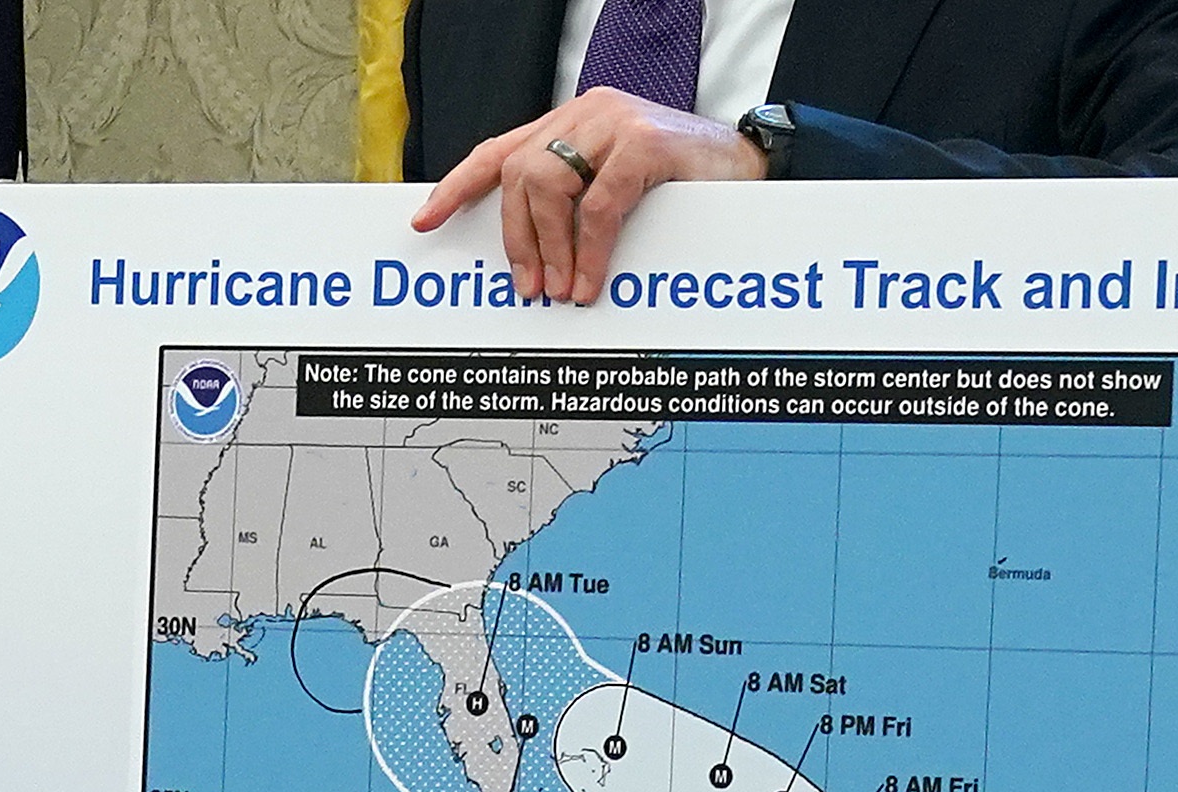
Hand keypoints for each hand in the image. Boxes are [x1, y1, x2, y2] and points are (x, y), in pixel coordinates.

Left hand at [410, 87, 768, 305]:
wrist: (752, 161)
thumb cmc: (689, 184)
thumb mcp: (622, 189)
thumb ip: (579, 203)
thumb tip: (542, 260)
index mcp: (572, 124)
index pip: (499, 151)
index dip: (457, 187)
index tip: (424, 221)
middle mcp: (584, 114)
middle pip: (517, 175)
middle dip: (517, 239)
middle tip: (529, 289)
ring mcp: (611, 122)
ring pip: (547, 186)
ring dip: (549, 248)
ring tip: (561, 291)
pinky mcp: (642, 142)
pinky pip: (598, 206)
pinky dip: (590, 251)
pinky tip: (590, 281)